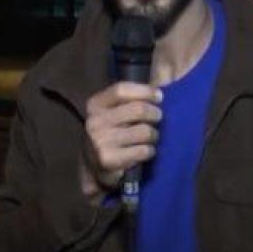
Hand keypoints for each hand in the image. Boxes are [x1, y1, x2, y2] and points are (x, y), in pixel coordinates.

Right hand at [80, 82, 161, 203]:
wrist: (93, 165)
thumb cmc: (110, 132)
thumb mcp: (112, 111)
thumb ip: (130, 98)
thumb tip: (160, 86)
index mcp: (95, 104)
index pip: (121, 90)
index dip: (144, 91)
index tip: (159, 97)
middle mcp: (95, 121)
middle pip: (137, 109)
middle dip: (155, 114)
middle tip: (158, 118)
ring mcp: (100, 141)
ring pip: (144, 131)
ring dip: (154, 134)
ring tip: (150, 137)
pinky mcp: (109, 159)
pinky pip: (143, 150)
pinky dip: (150, 150)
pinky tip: (145, 151)